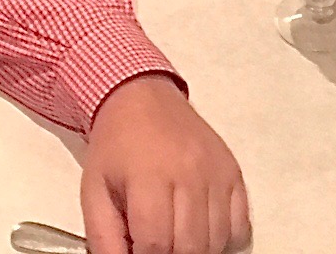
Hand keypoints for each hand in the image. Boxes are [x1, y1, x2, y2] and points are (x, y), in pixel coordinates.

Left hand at [83, 74, 250, 252]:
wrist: (142, 98)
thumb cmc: (116, 147)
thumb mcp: (94, 191)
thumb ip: (104, 238)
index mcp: (150, 177)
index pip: (156, 244)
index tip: (137, 252)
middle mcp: (190, 174)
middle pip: (191, 247)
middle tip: (156, 246)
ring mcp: (217, 173)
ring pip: (217, 240)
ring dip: (196, 251)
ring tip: (176, 239)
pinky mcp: (234, 172)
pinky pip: (240, 225)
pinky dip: (223, 239)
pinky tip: (201, 231)